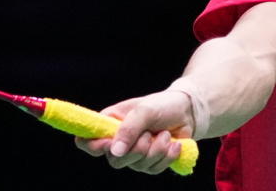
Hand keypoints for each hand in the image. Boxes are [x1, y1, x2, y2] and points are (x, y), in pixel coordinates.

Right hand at [74, 90, 193, 174]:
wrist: (188, 112)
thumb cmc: (163, 105)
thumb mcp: (145, 110)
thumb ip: (129, 129)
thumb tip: (115, 152)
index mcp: (110, 124)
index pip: (86, 141)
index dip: (94, 147)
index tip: (110, 144)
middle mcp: (118, 142)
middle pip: (115, 160)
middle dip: (137, 148)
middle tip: (150, 133)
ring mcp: (134, 154)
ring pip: (137, 166)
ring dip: (156, 149)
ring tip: (165, 134)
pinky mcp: (150, 163)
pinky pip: (153, 169)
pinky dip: (166, 156)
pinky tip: (174, 143)